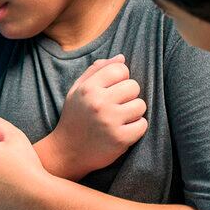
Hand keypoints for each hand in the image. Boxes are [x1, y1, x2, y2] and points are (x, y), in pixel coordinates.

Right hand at [48, 55, 147, 177]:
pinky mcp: (120, 139)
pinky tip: (123, 130)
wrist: (67, 152)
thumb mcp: (77, 90)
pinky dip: (136, 128)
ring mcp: (110, 121)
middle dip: (128, 95)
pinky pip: (143, 125)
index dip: (120, 78)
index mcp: (88, 88)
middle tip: (117, 106)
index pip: (120, 69)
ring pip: (141, 105)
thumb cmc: (74, 117)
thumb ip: (96, 71)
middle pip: (133, 86)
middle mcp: (99, 102)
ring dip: (134, 112)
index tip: (113, 90)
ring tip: (120, 119)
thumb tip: (121, 57)